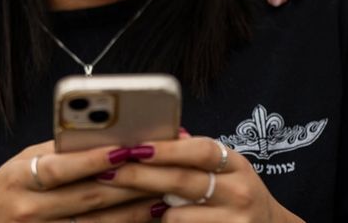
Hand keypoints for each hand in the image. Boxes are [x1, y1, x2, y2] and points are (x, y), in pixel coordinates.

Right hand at [0, 141, 162, 221]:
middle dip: (130, 182)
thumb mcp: (19, 164)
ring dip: (134, 209)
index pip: (62, 168)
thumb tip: (103, 133)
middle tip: (164, 168)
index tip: (128, 148)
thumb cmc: (5, 192)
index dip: (95, 159)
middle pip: (88, 197)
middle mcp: (30, 210)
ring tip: (164, 194)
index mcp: (19, 179)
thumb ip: (57, 152)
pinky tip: (145, 217)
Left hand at [96, 136, 303, 221]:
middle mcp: (240, 193)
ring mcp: (234, 222)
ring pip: (176, 215)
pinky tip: (158, 219)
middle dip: (140, 176)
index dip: (167, 148)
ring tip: (147, 205)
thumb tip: (159, 133)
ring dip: (154, 210)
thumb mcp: (225, 170)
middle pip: (183, 182)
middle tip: (107, 172)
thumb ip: (194, 154)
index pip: (202, 150)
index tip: (135, 147)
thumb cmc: (236, 195)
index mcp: (237, 166)